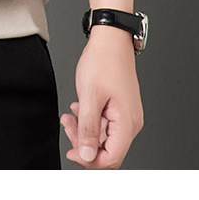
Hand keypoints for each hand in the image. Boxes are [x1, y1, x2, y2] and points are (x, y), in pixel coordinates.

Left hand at [60, 26, 143, 168]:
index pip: (111, 158)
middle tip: (68, 126)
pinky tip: (78, 109)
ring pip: (104, 137)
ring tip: (69, 116)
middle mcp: (130, 122)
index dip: (89, 160)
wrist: (110, 39)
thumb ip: (88, 129)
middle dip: (84, 144)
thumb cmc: (103, 62)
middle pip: (108, 150)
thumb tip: (87, 155)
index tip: (71, 150)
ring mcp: (126, 115)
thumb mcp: (89, 97)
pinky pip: (105, 125)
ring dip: (84, 130)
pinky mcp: (120, 108)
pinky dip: (90, 121)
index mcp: (127, 123)